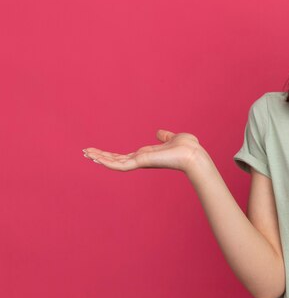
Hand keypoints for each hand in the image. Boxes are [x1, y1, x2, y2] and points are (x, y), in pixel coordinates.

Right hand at [83, 130, 204, 172]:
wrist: (193, 154)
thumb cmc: (188, 147)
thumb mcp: (173, 138)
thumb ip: (164, 136)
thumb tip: (159, 133)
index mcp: (147, 154)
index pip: (124, 156)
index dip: (111, 154)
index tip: (98, 151)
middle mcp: (142, 160)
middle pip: (116, 159)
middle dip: (101, 156)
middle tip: (85, 152)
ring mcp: (140, 162)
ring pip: (115, 162)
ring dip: (100, 158)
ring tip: (86, 154)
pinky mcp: (141, 162)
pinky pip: (121, 165)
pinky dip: (108, 162)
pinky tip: (96, 159)